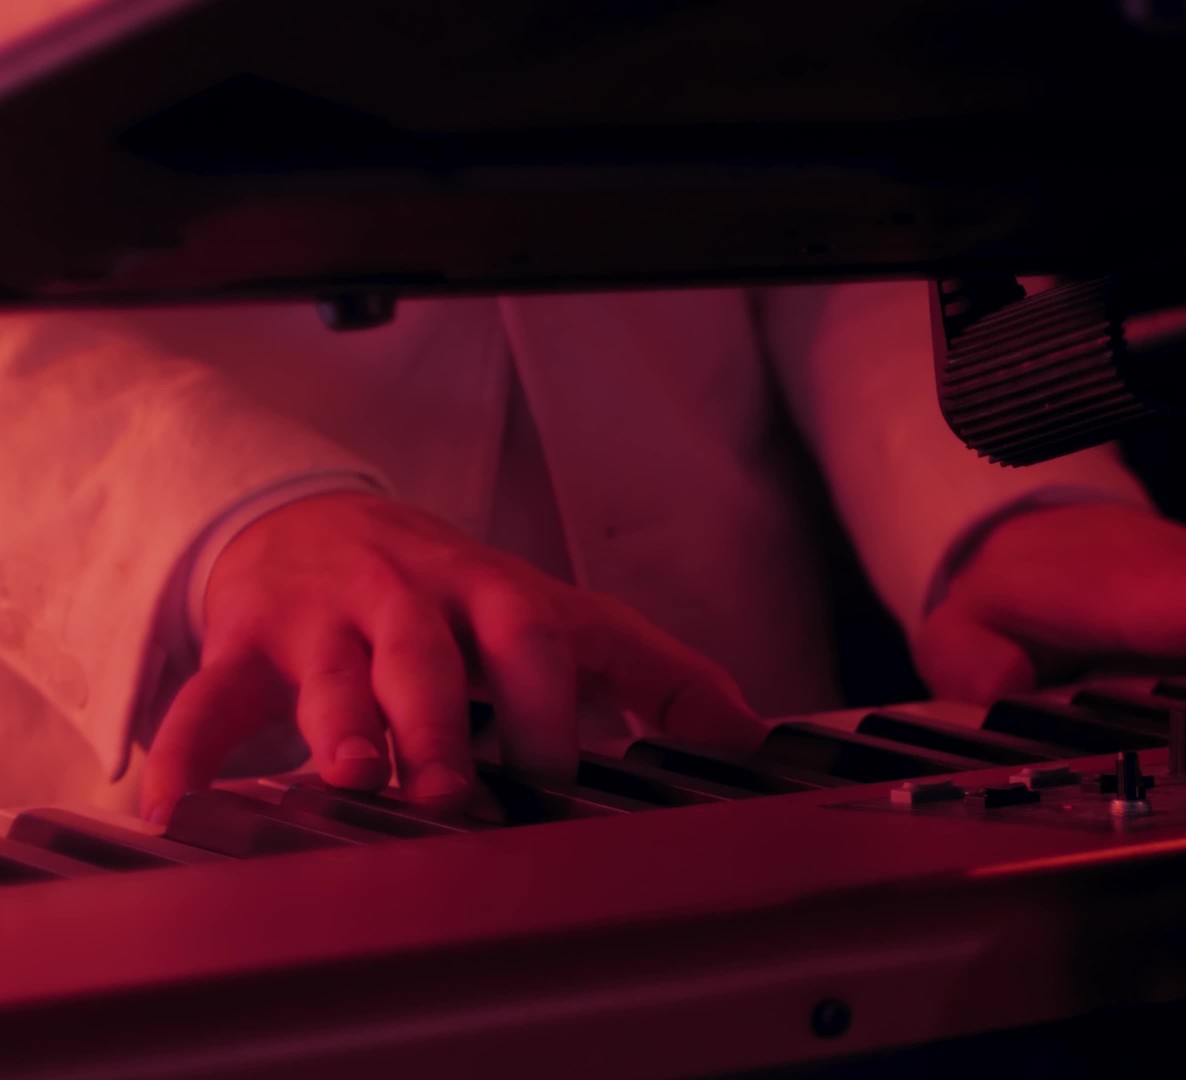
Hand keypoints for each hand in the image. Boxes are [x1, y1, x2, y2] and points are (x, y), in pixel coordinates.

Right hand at [141, 492, 759, 821]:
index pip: (536, 633)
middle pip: (431, 653)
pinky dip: (188, 750)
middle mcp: (412, 598)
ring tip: (352, 778)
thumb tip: (748, 731)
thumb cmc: (453, 591)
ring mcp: (326, 618)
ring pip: (332, 674)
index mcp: (495, 592)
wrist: (311, 519)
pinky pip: (211, 694)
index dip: (550, 701)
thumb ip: (650, 669)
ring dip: (341, 726)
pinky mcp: (246, 641)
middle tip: (458, 792)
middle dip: (445, 721)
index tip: (559, 774)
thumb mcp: (552, 613)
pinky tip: (176, 805)